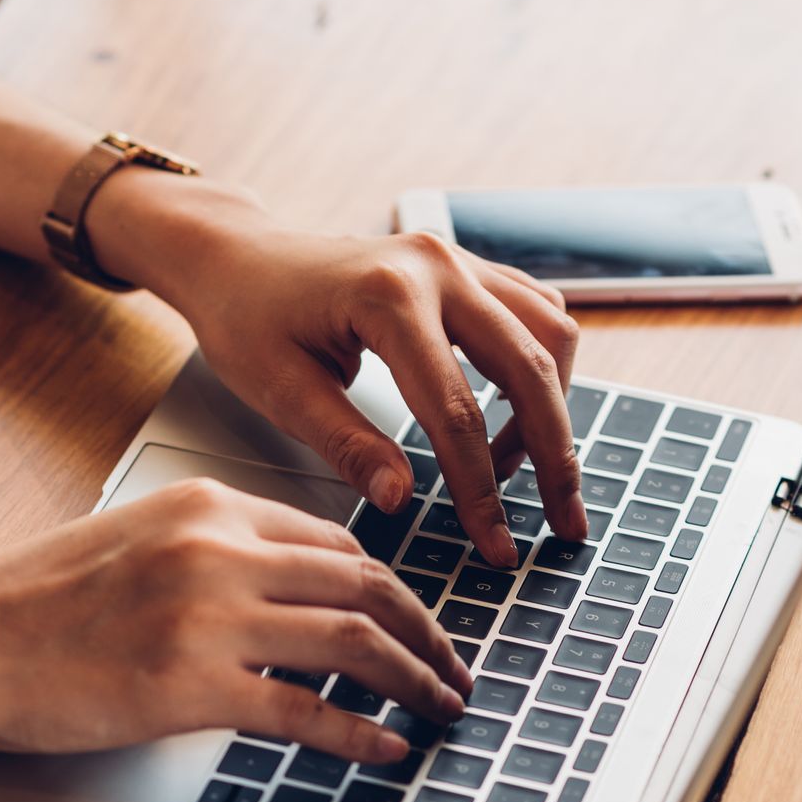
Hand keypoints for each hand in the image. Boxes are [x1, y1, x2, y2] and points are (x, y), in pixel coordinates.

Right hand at [0, 479, 471, 760]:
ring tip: (442, 709)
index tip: (413, 622)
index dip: (390, 588)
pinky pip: (309, 711)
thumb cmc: (28, 600)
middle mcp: (220, 549)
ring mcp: (208, 616)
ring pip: (357, 642)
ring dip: (416, 679)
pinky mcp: (191, 687)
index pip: (335, 542)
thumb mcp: (132, 542)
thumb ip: (211, 554)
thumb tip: (287, 596)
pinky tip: (389, 750)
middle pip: (367, 585)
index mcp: (208, 505)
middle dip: (427, 632)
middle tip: (455, 668)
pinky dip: (363, 734)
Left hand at [91, 174, 586, 563]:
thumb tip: (401, 500)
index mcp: (386, 298)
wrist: (237, 256)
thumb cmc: (246, 318)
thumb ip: (346, 445)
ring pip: (548, 334)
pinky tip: (509, 417)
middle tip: (564, 522)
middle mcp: (436, 267)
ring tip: (517, 473)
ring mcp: (457, 258)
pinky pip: (533, 312)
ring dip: (550, 408)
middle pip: (529, 369)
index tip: (495, 545)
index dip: (481, 488)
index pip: (456, 411)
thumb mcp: (279, 391)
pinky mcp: (465, 266)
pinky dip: (539, 368)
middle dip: (554, 455)